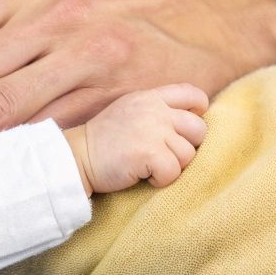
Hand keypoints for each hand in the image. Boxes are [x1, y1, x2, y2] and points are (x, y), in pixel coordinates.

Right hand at [63, 84, 208, 194]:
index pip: (193, 94)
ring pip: (188, 155)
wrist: (76, 158)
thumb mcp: (130, 110)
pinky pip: (174, 172)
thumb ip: (157, 110)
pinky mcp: (149, 154)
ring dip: (172, 166)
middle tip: (165, 155)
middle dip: (187, 147)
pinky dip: (161, 180)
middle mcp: (155, 110)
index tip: (185, 131)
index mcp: (151, 97)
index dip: (198, 113)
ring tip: (149, 166)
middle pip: (199, 129)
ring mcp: (153, 131)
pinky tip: (145, 176)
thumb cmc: (104, 140)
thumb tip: (194, 119)